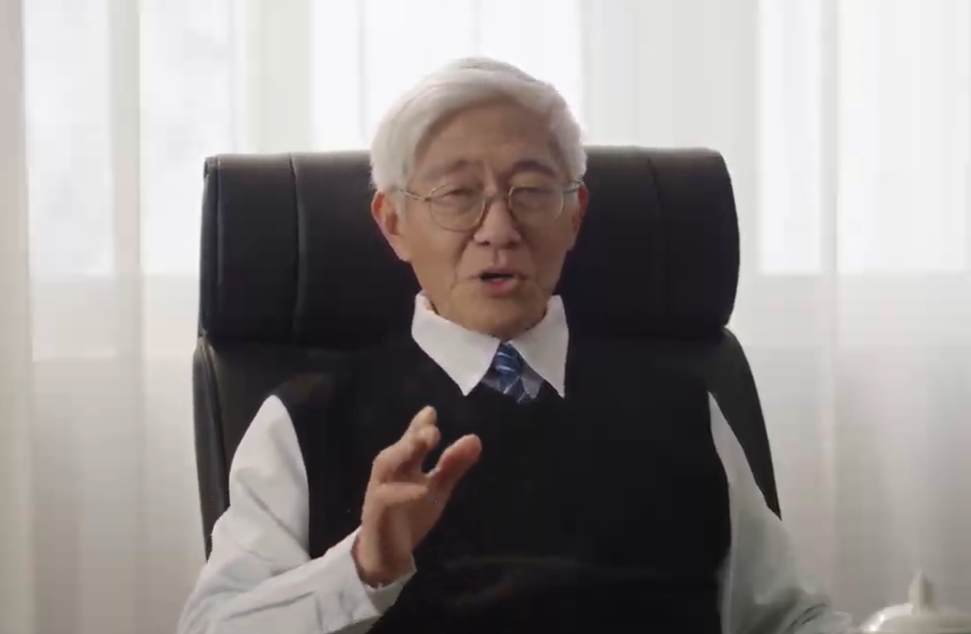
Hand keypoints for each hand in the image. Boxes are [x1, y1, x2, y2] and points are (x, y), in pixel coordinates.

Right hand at [352, 406, 481, 585]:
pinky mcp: (378, 514)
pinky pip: (389, 501)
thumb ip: (453, 465)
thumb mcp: (436, 488)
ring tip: (425, 443)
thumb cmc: (409, 513)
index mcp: (402, 462)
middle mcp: (389, 472)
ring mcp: (380, 491)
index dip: (421, 426)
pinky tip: (421, 489)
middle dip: (413, 437)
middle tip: (432, 428)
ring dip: (405, 454)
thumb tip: (475, 438)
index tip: (431, 411)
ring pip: (388, 468)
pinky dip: (403, 494)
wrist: (384, 552)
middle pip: (399, 450)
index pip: (412, 439)